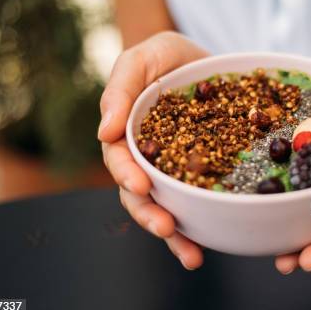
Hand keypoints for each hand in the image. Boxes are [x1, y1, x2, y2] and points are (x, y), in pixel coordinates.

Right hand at [98, 31, 208, 269]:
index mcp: (127, 134)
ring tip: (190, 253)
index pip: (121, 159)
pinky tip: (207, 248)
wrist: (205, 59)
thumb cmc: (165, 56)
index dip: (127, 174)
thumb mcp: (142, 58)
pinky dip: (200, 227)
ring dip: (174, 233)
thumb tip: (104, 132)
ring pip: (166, 206)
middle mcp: (147, 158)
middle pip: (140, 194)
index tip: (140, 185)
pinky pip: (197, 203)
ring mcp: (174, 169)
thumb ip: (121, 88)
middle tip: (166, 226)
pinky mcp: (202, 173)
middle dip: (150, 213)